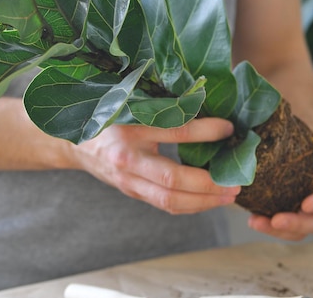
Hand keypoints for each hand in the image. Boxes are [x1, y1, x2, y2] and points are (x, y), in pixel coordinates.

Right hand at [71, 118, 239, 213]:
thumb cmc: (110, 120)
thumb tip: (207, 107)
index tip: (229, 129)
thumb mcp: (132, 108)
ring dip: (203, 202)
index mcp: (129, 130)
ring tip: (228, 196)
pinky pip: (165, 204)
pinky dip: (190, 205)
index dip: (204, 132)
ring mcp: (128, 181)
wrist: (77, 144)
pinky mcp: (132, 193)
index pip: (173, 131)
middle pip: (172, 179)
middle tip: (235, 182)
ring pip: (169, 200)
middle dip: (208, 184)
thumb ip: (164, 109)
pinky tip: (208, 200)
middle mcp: (127, 160)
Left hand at [248, 140, 312, 240]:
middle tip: (276, 220)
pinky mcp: (287, 214)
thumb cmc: (299, 141)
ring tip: (255, 222)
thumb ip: (289, 131)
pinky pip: (281, 228)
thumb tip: (273, 108)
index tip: (306, 204)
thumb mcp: (300, 136)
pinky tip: (251, 220)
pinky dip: (267, 226)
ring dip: (277, 231)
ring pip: (299, 231)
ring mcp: (304, 212)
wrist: (295, 148)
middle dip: (296, 223)